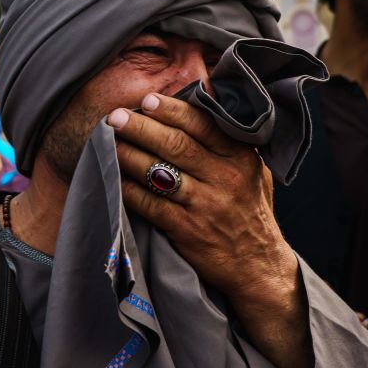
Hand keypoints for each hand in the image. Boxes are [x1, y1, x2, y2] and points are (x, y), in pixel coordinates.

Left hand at [108, 92, 311, 367]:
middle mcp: (225, 178)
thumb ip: (232, 143)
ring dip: (129, 154)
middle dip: (141, 126)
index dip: (171, 110)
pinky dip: (129, 189)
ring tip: (109, 141)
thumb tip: (201, 107)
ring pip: (159, 172)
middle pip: (176, 144)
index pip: (202, 124)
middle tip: (116, 116)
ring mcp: (205, 205)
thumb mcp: (255, 172)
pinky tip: (115, 178)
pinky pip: (150, 203)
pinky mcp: (187, 230)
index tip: (147, 100)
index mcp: (240, 158)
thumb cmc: (250, 212)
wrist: (258, 266)